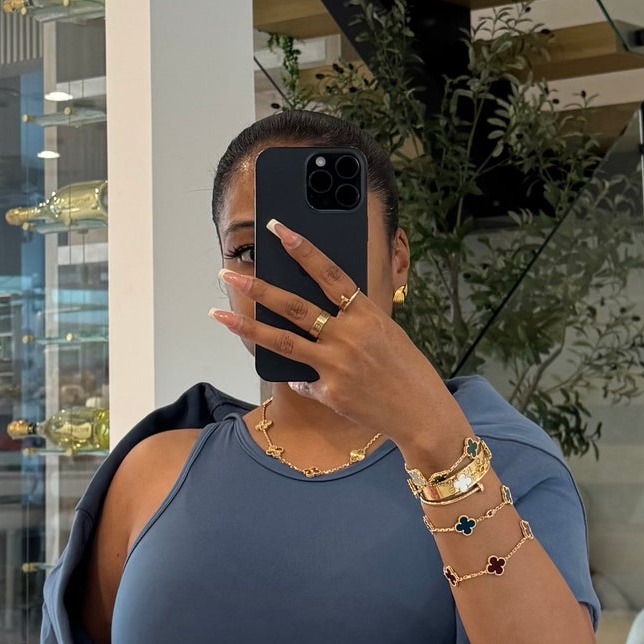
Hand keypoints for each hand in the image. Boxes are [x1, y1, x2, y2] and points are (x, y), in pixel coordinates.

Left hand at [212, 218, 452, 449]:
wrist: (423, 413)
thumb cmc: (408, 370)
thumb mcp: (386, 333)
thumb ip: (353, 322)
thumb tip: (320, 317)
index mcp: (366, 314)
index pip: (329, 273)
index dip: (303, 249)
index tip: (278, 229)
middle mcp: (348, 336)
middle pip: (294, 306)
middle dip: (257, 288)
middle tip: (229, 274)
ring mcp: (336, 366)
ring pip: (283, 343)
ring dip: (247, 327)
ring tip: (220, 316)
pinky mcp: (329, 393)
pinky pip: (303, 380)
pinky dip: (299, 378)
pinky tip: (301, 379)